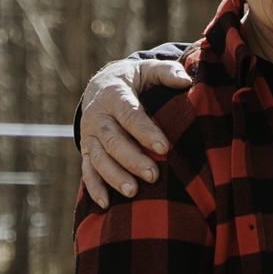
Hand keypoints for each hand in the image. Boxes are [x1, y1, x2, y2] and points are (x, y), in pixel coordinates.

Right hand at [79, 58, 191, 205]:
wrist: (100, 85)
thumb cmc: (133, 81)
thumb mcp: (147, 70)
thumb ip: (166, 72)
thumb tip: (187, 81)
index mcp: (113, 95)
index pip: (129, 115)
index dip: (145, 131)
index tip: (164, 147)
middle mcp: (96, 117)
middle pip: (112, 140)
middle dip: (131, 159)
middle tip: (153, 176)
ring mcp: (89, 136)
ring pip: (97, 158)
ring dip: (114, 176)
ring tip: (133, 192)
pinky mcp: (85, 150)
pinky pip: (86, 171)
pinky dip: (94, 188)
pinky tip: (106, 203)